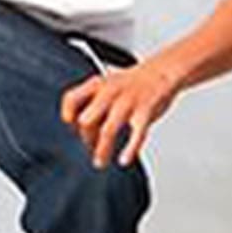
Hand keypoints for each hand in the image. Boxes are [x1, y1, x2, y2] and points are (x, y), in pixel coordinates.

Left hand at [61, 61, 181, 167]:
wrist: (163, 71)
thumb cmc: (133, 83)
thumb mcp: (107, 85)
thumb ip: (93, 103)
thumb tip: (81, 128)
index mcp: (98, 84)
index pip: (71, 99)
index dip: (69, 116)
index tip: (73, 128)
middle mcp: (110, 92)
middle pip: (86, 120)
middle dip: (86, 138)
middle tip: (90, 147)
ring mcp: (128, 102)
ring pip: (107, 130)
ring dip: (102, 150)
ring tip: (101, 161)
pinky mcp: (146, 111)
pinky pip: (137, 134)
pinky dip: (130, 149)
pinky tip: (125, 158)